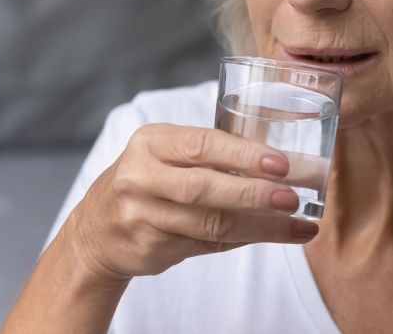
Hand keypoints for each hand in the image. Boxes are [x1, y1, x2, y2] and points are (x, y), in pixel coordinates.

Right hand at [63, 124, 318, 281]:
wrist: (95, 231)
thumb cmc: (148, 181)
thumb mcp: (165, 154)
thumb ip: (211, 155)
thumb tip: (281, 164)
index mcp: (151, 142)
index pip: (202, 145)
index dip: (244, 155)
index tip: (281, 163)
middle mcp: (141, 178)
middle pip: (205, 188)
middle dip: (254, 193)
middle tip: (293, 197)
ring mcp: (143, 216)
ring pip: (211, 224)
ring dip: (261, 225)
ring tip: (298, 224)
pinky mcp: (150, 249)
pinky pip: (208, 244)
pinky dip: (245, 239)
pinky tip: (273, 235)